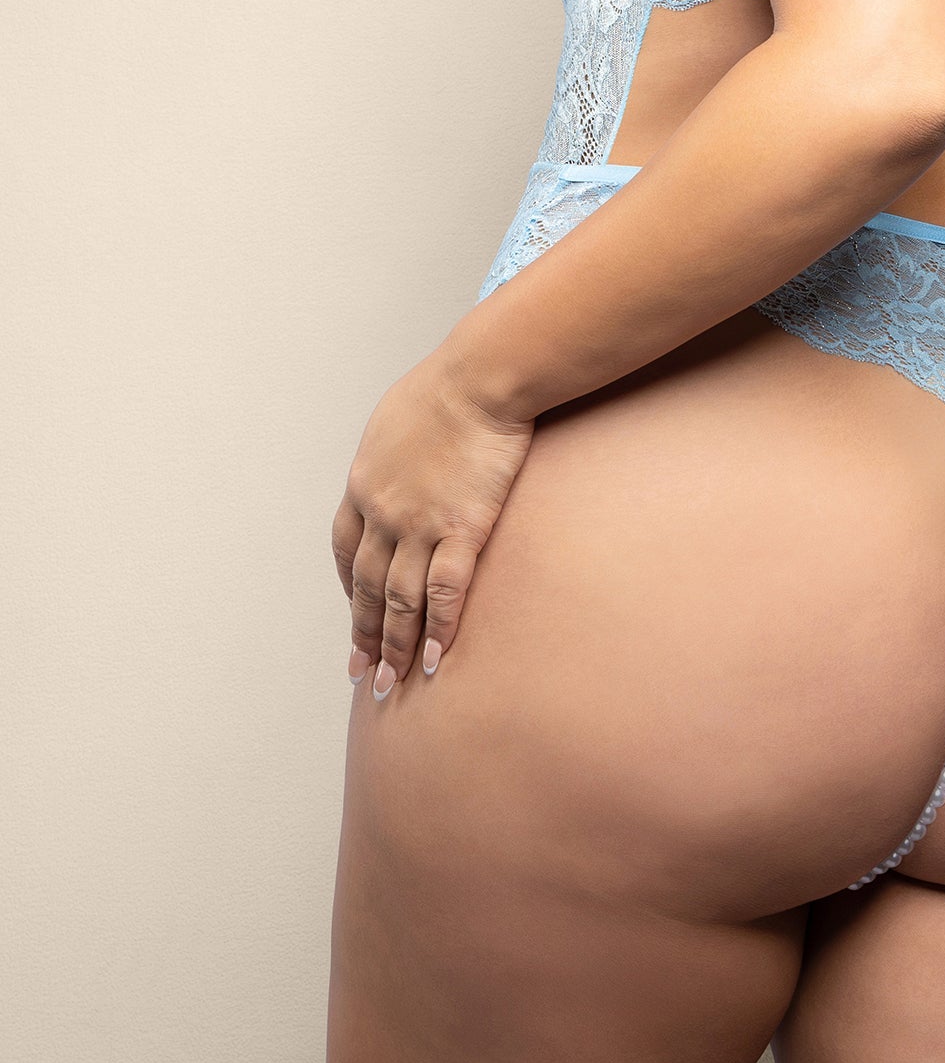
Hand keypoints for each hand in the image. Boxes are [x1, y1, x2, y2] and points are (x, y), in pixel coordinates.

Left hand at [330, 348, 535, 695]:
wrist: (480, 378)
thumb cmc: (447, 385)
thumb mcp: (397, 418)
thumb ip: (393, 453)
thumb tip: (400, 464)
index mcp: (364, 484)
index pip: (348, 551)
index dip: (351, 587)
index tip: (357, 613)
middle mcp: (383, 512)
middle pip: (368, 586)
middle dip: (364, 633)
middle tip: (361, 673)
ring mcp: (420, 524)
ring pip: (400, 600)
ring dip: (394, 645)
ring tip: (392, 683)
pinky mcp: (462, 529)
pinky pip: (443, 592)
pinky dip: (437, 631)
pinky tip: (434, 661)